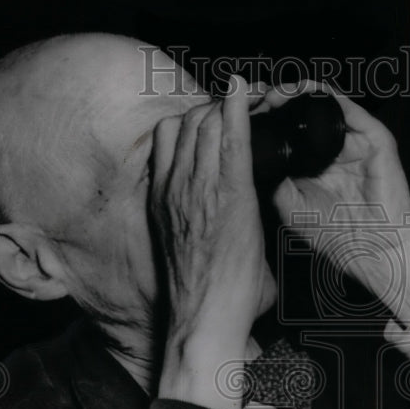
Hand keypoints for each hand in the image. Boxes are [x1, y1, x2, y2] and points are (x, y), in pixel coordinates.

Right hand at [151, 76, 276, 408]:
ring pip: (207, 124)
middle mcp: (176, 187)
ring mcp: (200, 189)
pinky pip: (233, 139)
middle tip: (235, 109)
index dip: (191, 119)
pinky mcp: (230, 196)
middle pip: (188, 123)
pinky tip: (247, 91)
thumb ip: (191, 222)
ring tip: (246, 105)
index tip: (210, 118)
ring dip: (227, 109)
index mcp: (162, 198)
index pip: (168, 137)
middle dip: (212, 108)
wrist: (204, 317)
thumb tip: (215, 222)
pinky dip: (239, 110)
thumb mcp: (181, 247)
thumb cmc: (200, 294)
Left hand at [254, 84, 409, 324]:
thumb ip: (273, 180)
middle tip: (250, 99)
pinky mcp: (373, 135)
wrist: (373, 248)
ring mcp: (352, 141)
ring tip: (270, 95)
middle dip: (275, 101)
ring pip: (321, 103)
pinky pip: (345, 105)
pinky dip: (319, 95)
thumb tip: (247, 155)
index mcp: (312, 165)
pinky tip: (296, 94)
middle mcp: (331, 149)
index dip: (264, 120)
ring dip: (293, 93)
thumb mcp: (290, 207)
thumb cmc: (336, 234)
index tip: (239, 115)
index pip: (286, 131)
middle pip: (301, 112)